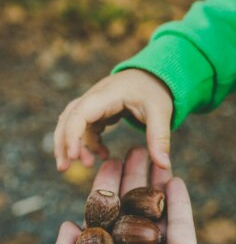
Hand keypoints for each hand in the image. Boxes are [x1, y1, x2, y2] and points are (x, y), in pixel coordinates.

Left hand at [32, 148, 203, 243]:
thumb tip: (69, 223)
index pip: (106, 216)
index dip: (106, 187)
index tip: (109, 161)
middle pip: (134, 209)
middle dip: (134, 178)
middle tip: (136, 149)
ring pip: (159, 214)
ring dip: (158, 184)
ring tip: (157, 154)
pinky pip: (183, 229)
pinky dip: (181, 203)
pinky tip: (175, 178)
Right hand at [54, 69, 172, 171]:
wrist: (154, 76)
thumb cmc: (155, 91)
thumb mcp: (161, 113)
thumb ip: (160, 138)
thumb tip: (164, 165)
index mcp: (108, 94)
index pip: (80, 113)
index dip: (73, 134)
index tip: (74, 157)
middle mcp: (95, 96)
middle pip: (68, 118)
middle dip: (64, 143)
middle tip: (64, 168)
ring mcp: (94, 102)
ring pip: (72, 123)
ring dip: (74, 144)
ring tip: (86, 165)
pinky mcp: (98, 110)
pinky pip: (86, 127)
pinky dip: (89, 142)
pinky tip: (102, 155)